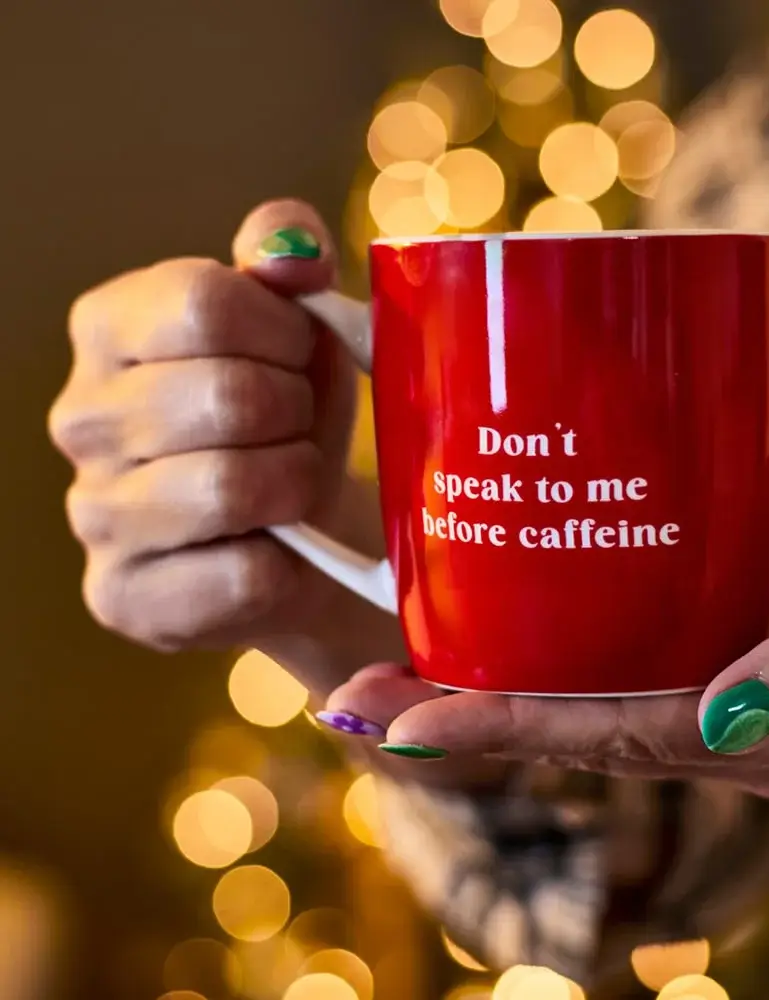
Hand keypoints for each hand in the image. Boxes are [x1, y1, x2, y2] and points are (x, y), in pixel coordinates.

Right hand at [48, 199, 400, 691]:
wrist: (297, 536)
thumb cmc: (290, 420)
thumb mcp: (295, 327)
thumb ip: (287, 259)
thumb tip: (295, 252)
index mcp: (110, 327)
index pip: (206, 302)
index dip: (285, 333)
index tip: (299, 358)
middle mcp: (82, 418)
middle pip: (228, 396)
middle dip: (297, 416)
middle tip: (297, 431)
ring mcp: (93, 515)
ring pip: (232, 488)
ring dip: (295, 485)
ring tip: (291, 486)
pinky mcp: (124, 598)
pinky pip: (243, 575)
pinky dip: (289, 563)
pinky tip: (277, 550)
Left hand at [319, 469, 768, 797]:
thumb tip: (731, 721)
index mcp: (767, 733)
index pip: (609, 737)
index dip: (504, 730)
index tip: (404, 723)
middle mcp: (733, 728)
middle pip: (574, 728)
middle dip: (464, 720)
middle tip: (357, 700)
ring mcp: (726, 693)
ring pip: (584, 698)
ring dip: (490, 689)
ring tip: (396, 672)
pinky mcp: (725, 647)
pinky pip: (618, 661)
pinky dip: (549, 655)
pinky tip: (501, 627)